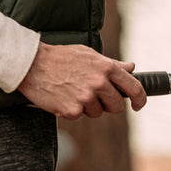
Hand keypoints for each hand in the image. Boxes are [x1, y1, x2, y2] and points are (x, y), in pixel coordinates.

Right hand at [16, 42, 145, 119]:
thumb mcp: (88, 54)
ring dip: (88, 107)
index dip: (140, 99)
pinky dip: (72, 110)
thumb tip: (131, 67)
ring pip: (97, 113)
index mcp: (106, 68)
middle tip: (95, 96)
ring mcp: (85, 98)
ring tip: (73, 91)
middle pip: (117, 106)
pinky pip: (79, 116)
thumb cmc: (60, 57)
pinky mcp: (72, 110)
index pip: (134, 88)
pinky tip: (63, 97)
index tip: (138, 105)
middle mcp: (98, 83)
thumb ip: (111, 64)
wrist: (30, 64)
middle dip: (109, 104)